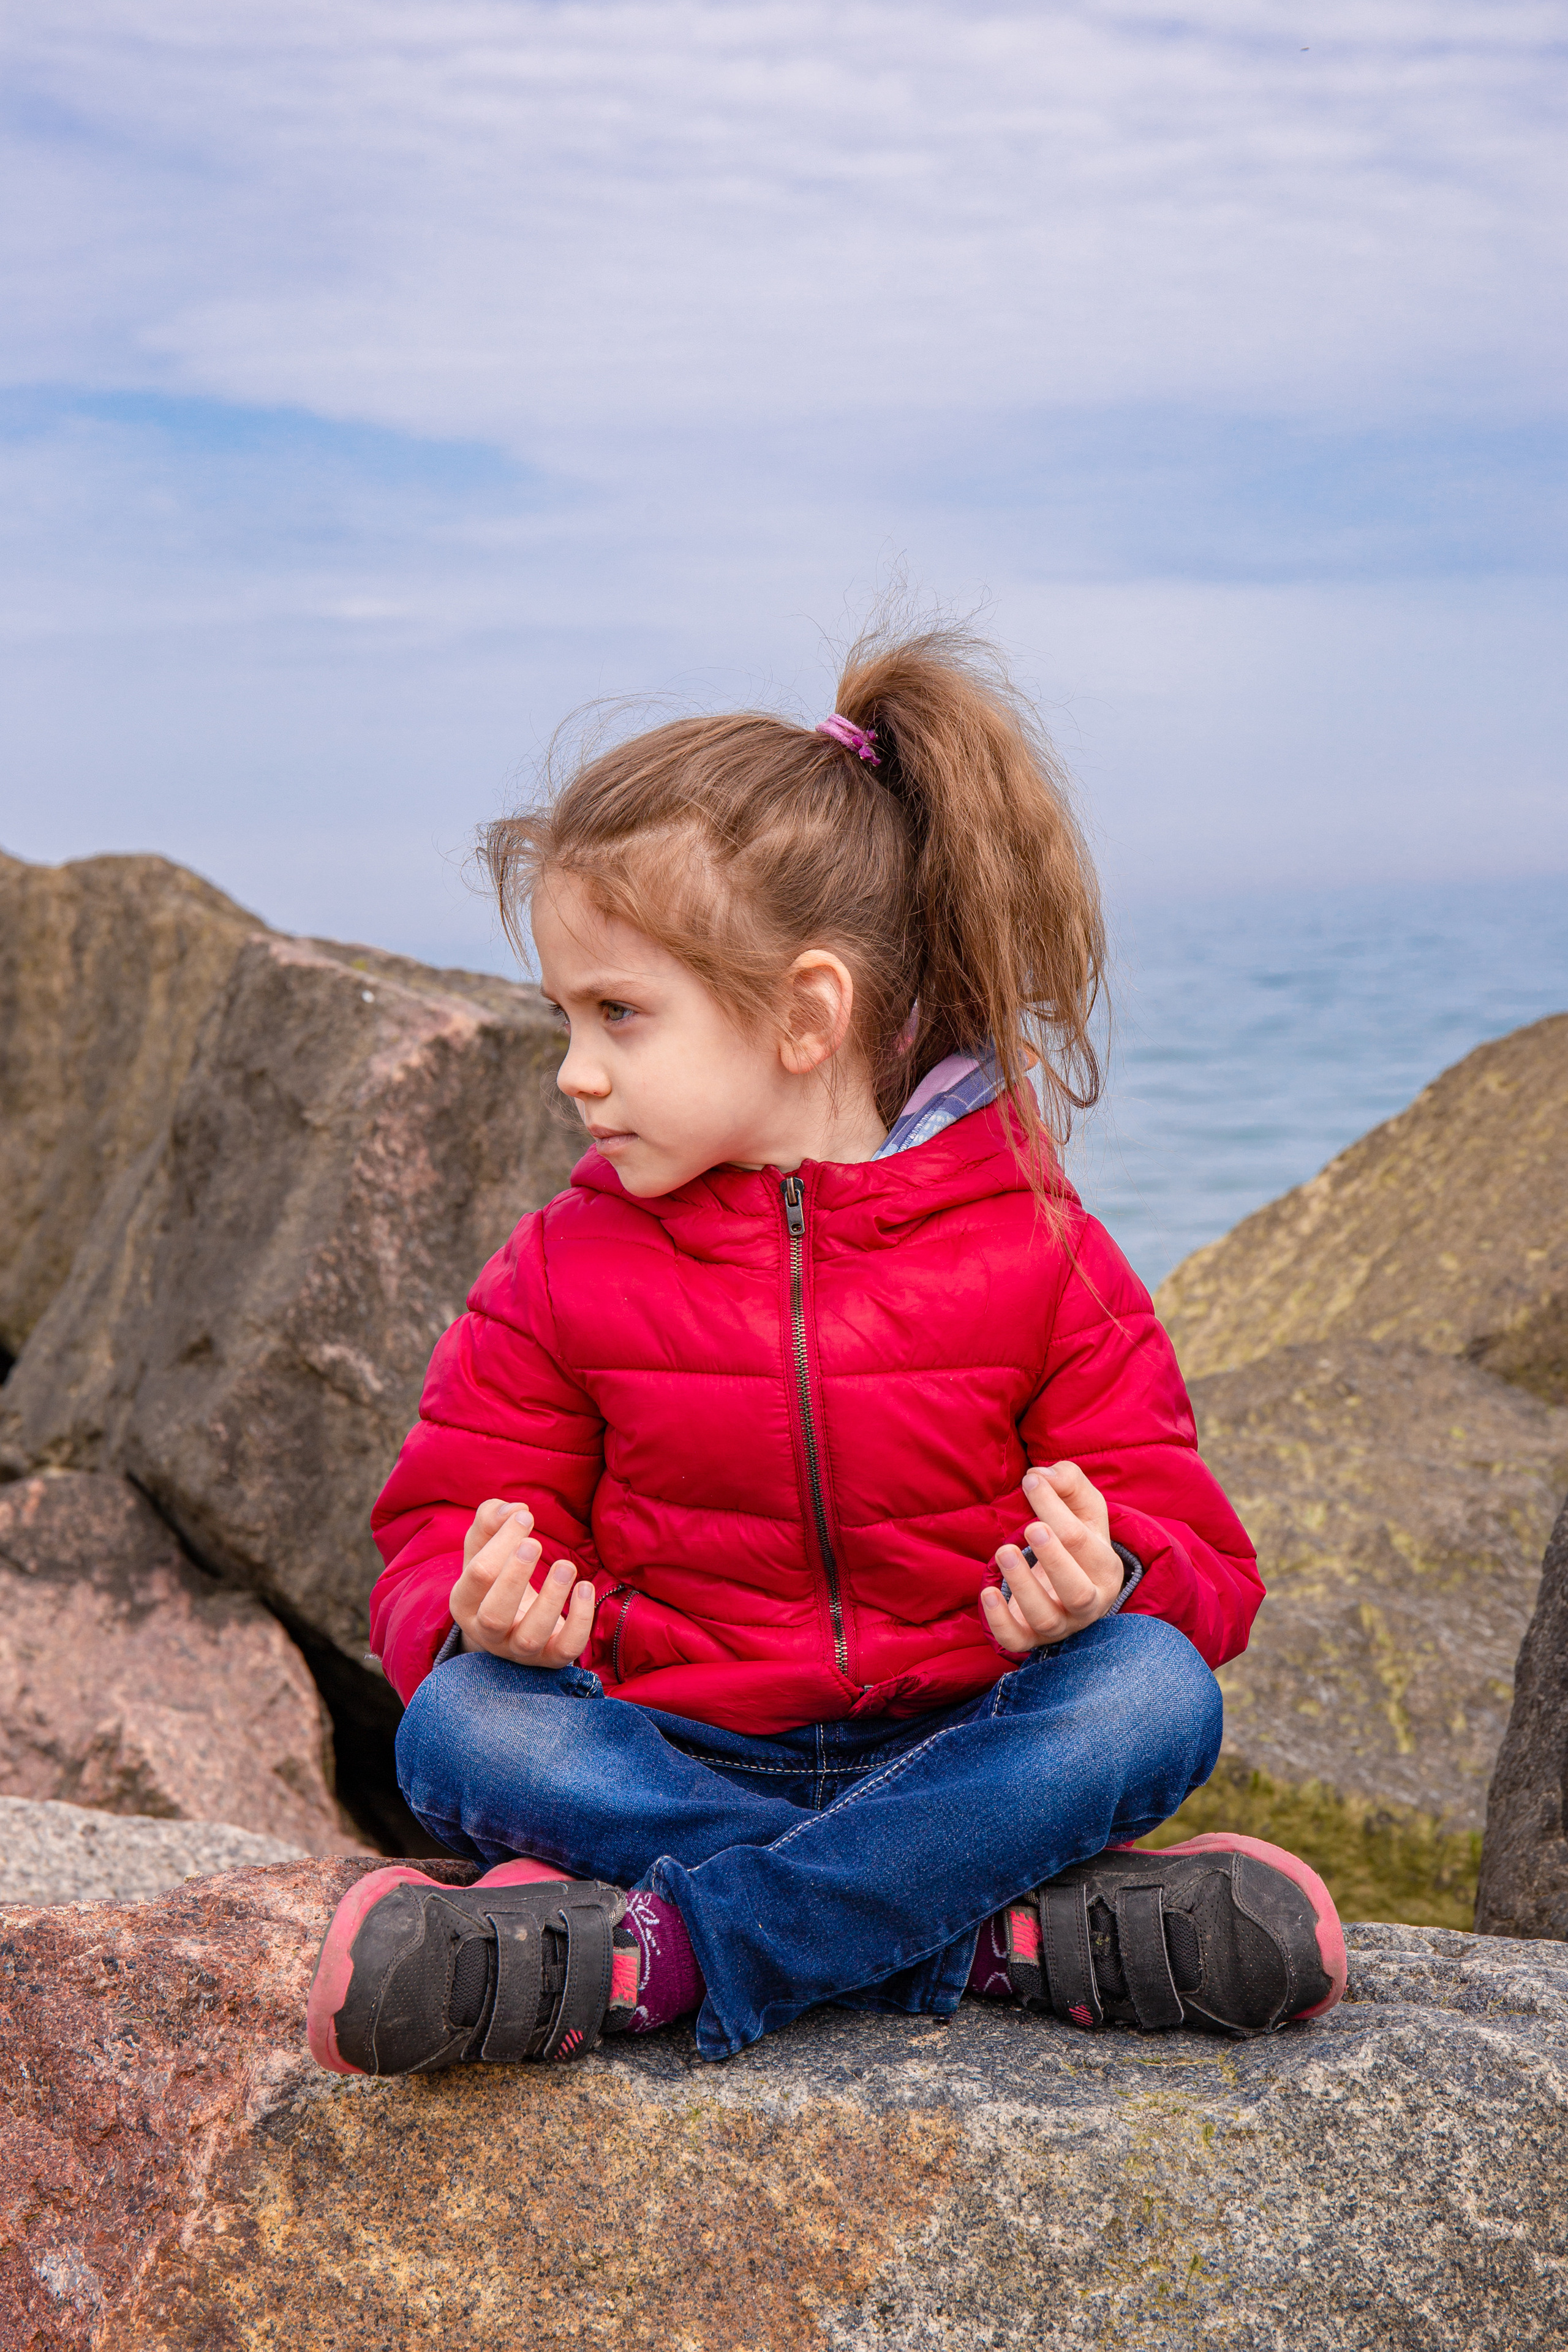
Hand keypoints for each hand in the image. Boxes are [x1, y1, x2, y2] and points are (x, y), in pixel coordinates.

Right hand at [449, 1499, 594, 1667]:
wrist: (510, 1621)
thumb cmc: (496, 1572)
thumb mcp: (484, 1544)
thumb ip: (491, 1518)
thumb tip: (515, 1510)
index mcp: (465, 1602)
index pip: (478, 1575)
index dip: (502, 1542)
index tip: (525, 1517)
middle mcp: (487, 1632)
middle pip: (494, 1615)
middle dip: (515, 1577)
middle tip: (534, 1543)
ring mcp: (519, 1650)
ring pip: (530, 1638)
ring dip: (551, 1599)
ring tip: (566, 1565)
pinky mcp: (550, 1658)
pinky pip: (565, 1650)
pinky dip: (580, 1621)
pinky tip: (585, 1587)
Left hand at [982, 1462, 1123, 1653]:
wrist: (1070, 1581)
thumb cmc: (1076, 1536)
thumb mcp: (1083, 1504)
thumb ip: (1067, 1481)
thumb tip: (1040, 1476)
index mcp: (1105, 1567)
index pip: (1081, 1541)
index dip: (1055, 1509)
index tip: (1031, 1482)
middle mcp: (1089, 1602)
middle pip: (1077, 1592)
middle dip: (1054, 1560)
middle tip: (1032, 1527)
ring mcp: (1061, 1624)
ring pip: (1047, 1620)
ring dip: (1024, 1586)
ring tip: (1004, 1551)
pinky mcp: (1032, 1638)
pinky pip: (1017, 1641)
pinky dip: (1000, 1622)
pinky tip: (988, 1592)